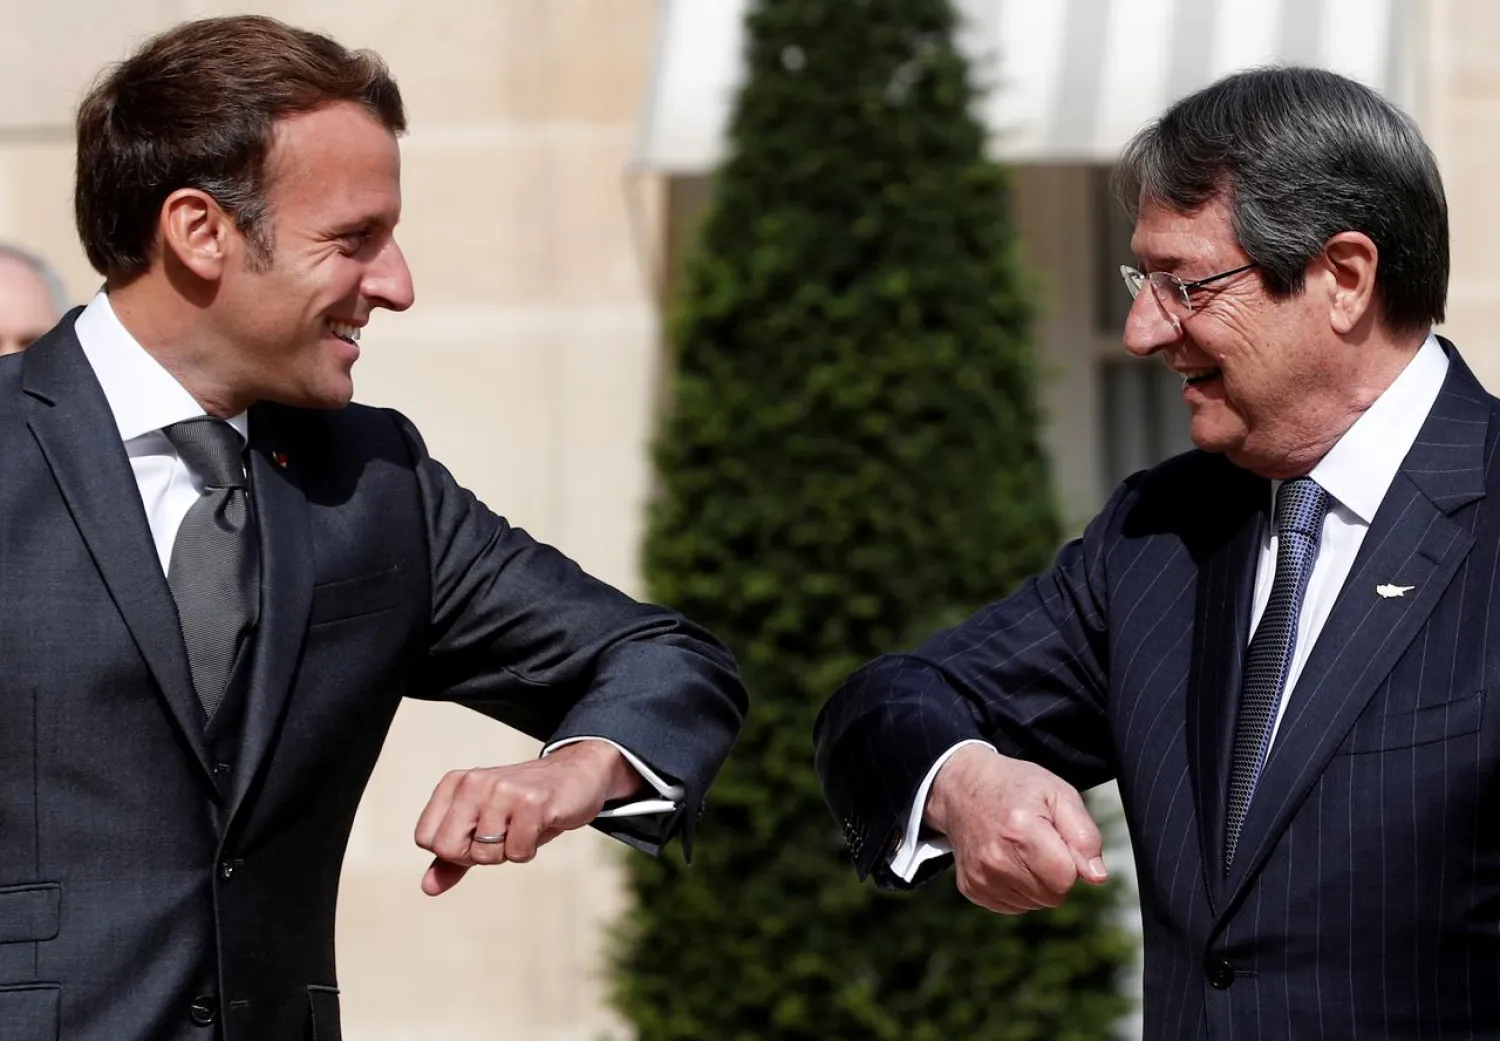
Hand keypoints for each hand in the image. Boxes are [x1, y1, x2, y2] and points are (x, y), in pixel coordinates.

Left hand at [413, 741, 642, 895]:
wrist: (577, 774)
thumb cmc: (525, 806)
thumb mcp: (485, 827)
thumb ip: (453, 857)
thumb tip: (427, 888)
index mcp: (454, 783)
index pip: (426, 839)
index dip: (456, 849)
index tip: (481, 833)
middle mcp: (473, 781)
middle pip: (448, 849)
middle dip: (477, 855)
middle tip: (503, 834)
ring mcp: (502, 789)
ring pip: (485, 854)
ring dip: (509, 851)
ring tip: (524, 825)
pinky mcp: (532, 802)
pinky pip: (517, 852)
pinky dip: (529, 849)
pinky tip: (540, 825)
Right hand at [924, 744, 1107, 913]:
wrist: (963, 787)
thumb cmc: (1016, 788)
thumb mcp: (1059, 794)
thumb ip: (1084, 835)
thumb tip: (1096, 876)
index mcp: (1021, 830)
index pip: (1066, 878)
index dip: (1071, 861)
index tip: (1058, 840)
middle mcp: (996, 858)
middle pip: (1052, 896)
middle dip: (1055, 875)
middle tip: (1040, 843)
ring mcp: (981, 876)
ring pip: (1034, 904)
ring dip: (1035, 883)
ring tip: (1021, 849)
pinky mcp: (971, 888)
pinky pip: (1013, 906)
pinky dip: (1016, 888)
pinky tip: (1007, 860)